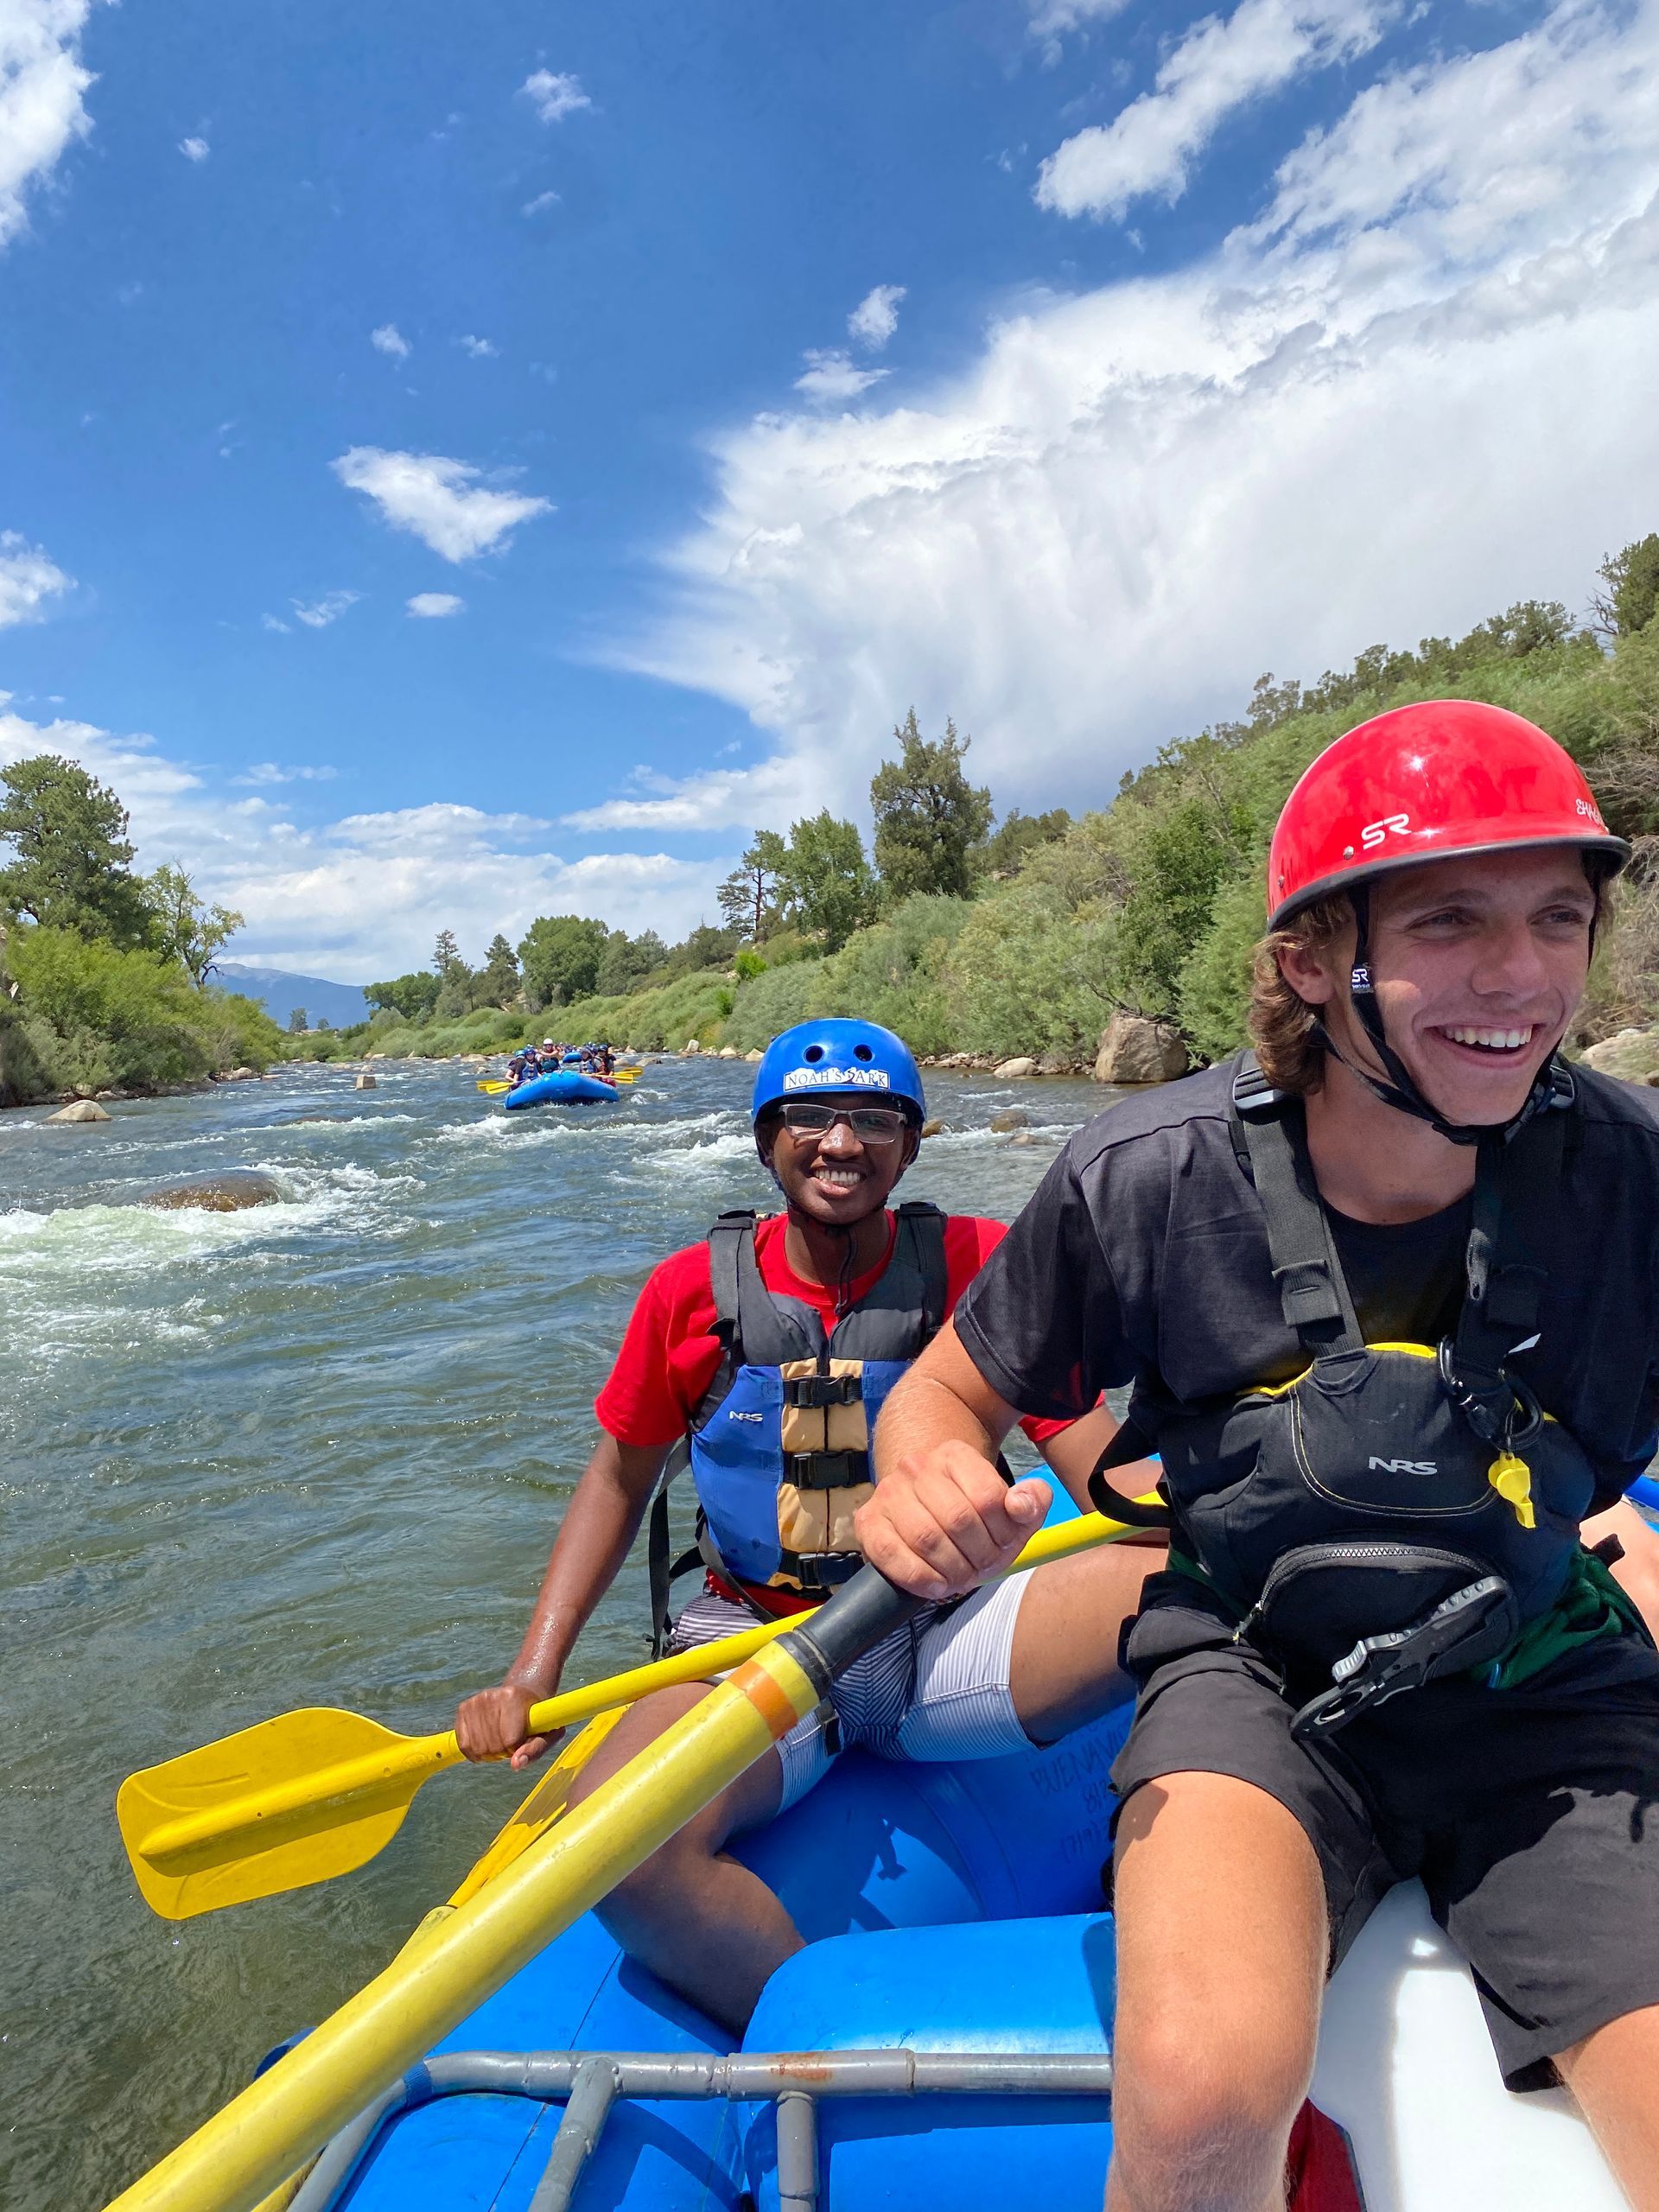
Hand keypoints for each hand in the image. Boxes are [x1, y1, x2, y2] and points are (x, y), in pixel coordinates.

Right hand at [454, 1680, 564, 1769]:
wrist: (524, 1695)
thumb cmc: (537, 1718)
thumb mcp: (548, 1733)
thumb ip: (535, 1750)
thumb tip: (515, 1764)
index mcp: (513, 1697)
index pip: (510, 1741)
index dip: (518, 1748)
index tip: (523, 1739)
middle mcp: (491, 1696)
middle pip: (493, 1746)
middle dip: (504, 1752)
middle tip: (512, 1741)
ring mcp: (475, 1701)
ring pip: (477, 1748)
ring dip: (490, 1753)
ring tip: (501, 1740)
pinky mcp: (463, 1708)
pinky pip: (463, 1744)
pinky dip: (474, 1753)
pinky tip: (486, 1745)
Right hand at [854, 1441, 1050, 1599]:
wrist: (926, 1509)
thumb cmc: (975, 1516)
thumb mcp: (1012, 1508)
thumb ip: (1033, 1501)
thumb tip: (1020, 1505)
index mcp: (955, 1455)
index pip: (988, 1497)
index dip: (1004, 1532)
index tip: (1005, 1545)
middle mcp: (916, 1466)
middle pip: (958, 1519)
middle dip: (978, 1555)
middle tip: (983, 1568)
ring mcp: (888, 1492)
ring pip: (926, 1537)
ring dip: (952, 1569)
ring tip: (962, 1577)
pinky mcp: (868, 1521)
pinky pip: (890, 1552)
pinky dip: (918, 1577)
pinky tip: (937, 1585)